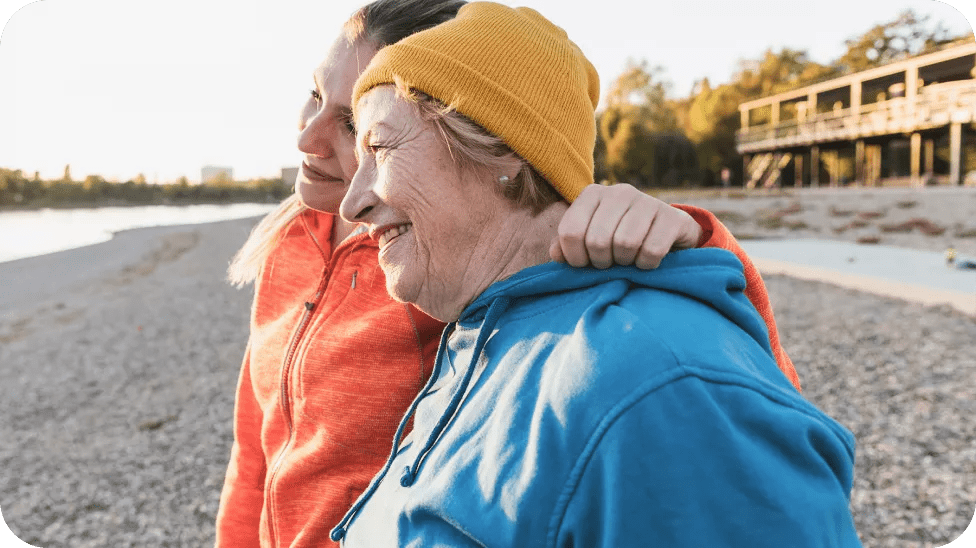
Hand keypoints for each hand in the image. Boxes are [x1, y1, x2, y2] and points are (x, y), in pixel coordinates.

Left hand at [550, 184, 702, 268]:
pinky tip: (647, 260)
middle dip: (601, 262)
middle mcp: (619, 191)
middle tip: (610, 263)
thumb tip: (556, 254)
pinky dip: (647, 264)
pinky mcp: (672, 217)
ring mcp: (647, 201)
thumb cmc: (619, 239)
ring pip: (624, 244)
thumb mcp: (590, 239)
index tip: (585, 264)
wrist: (667, 235)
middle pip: (597, 240)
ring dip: (625, 262)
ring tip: (628, 259)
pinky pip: (651, 250)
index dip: (575, 257)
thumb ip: (568, 245)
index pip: (570, 232)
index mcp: (593, 194)